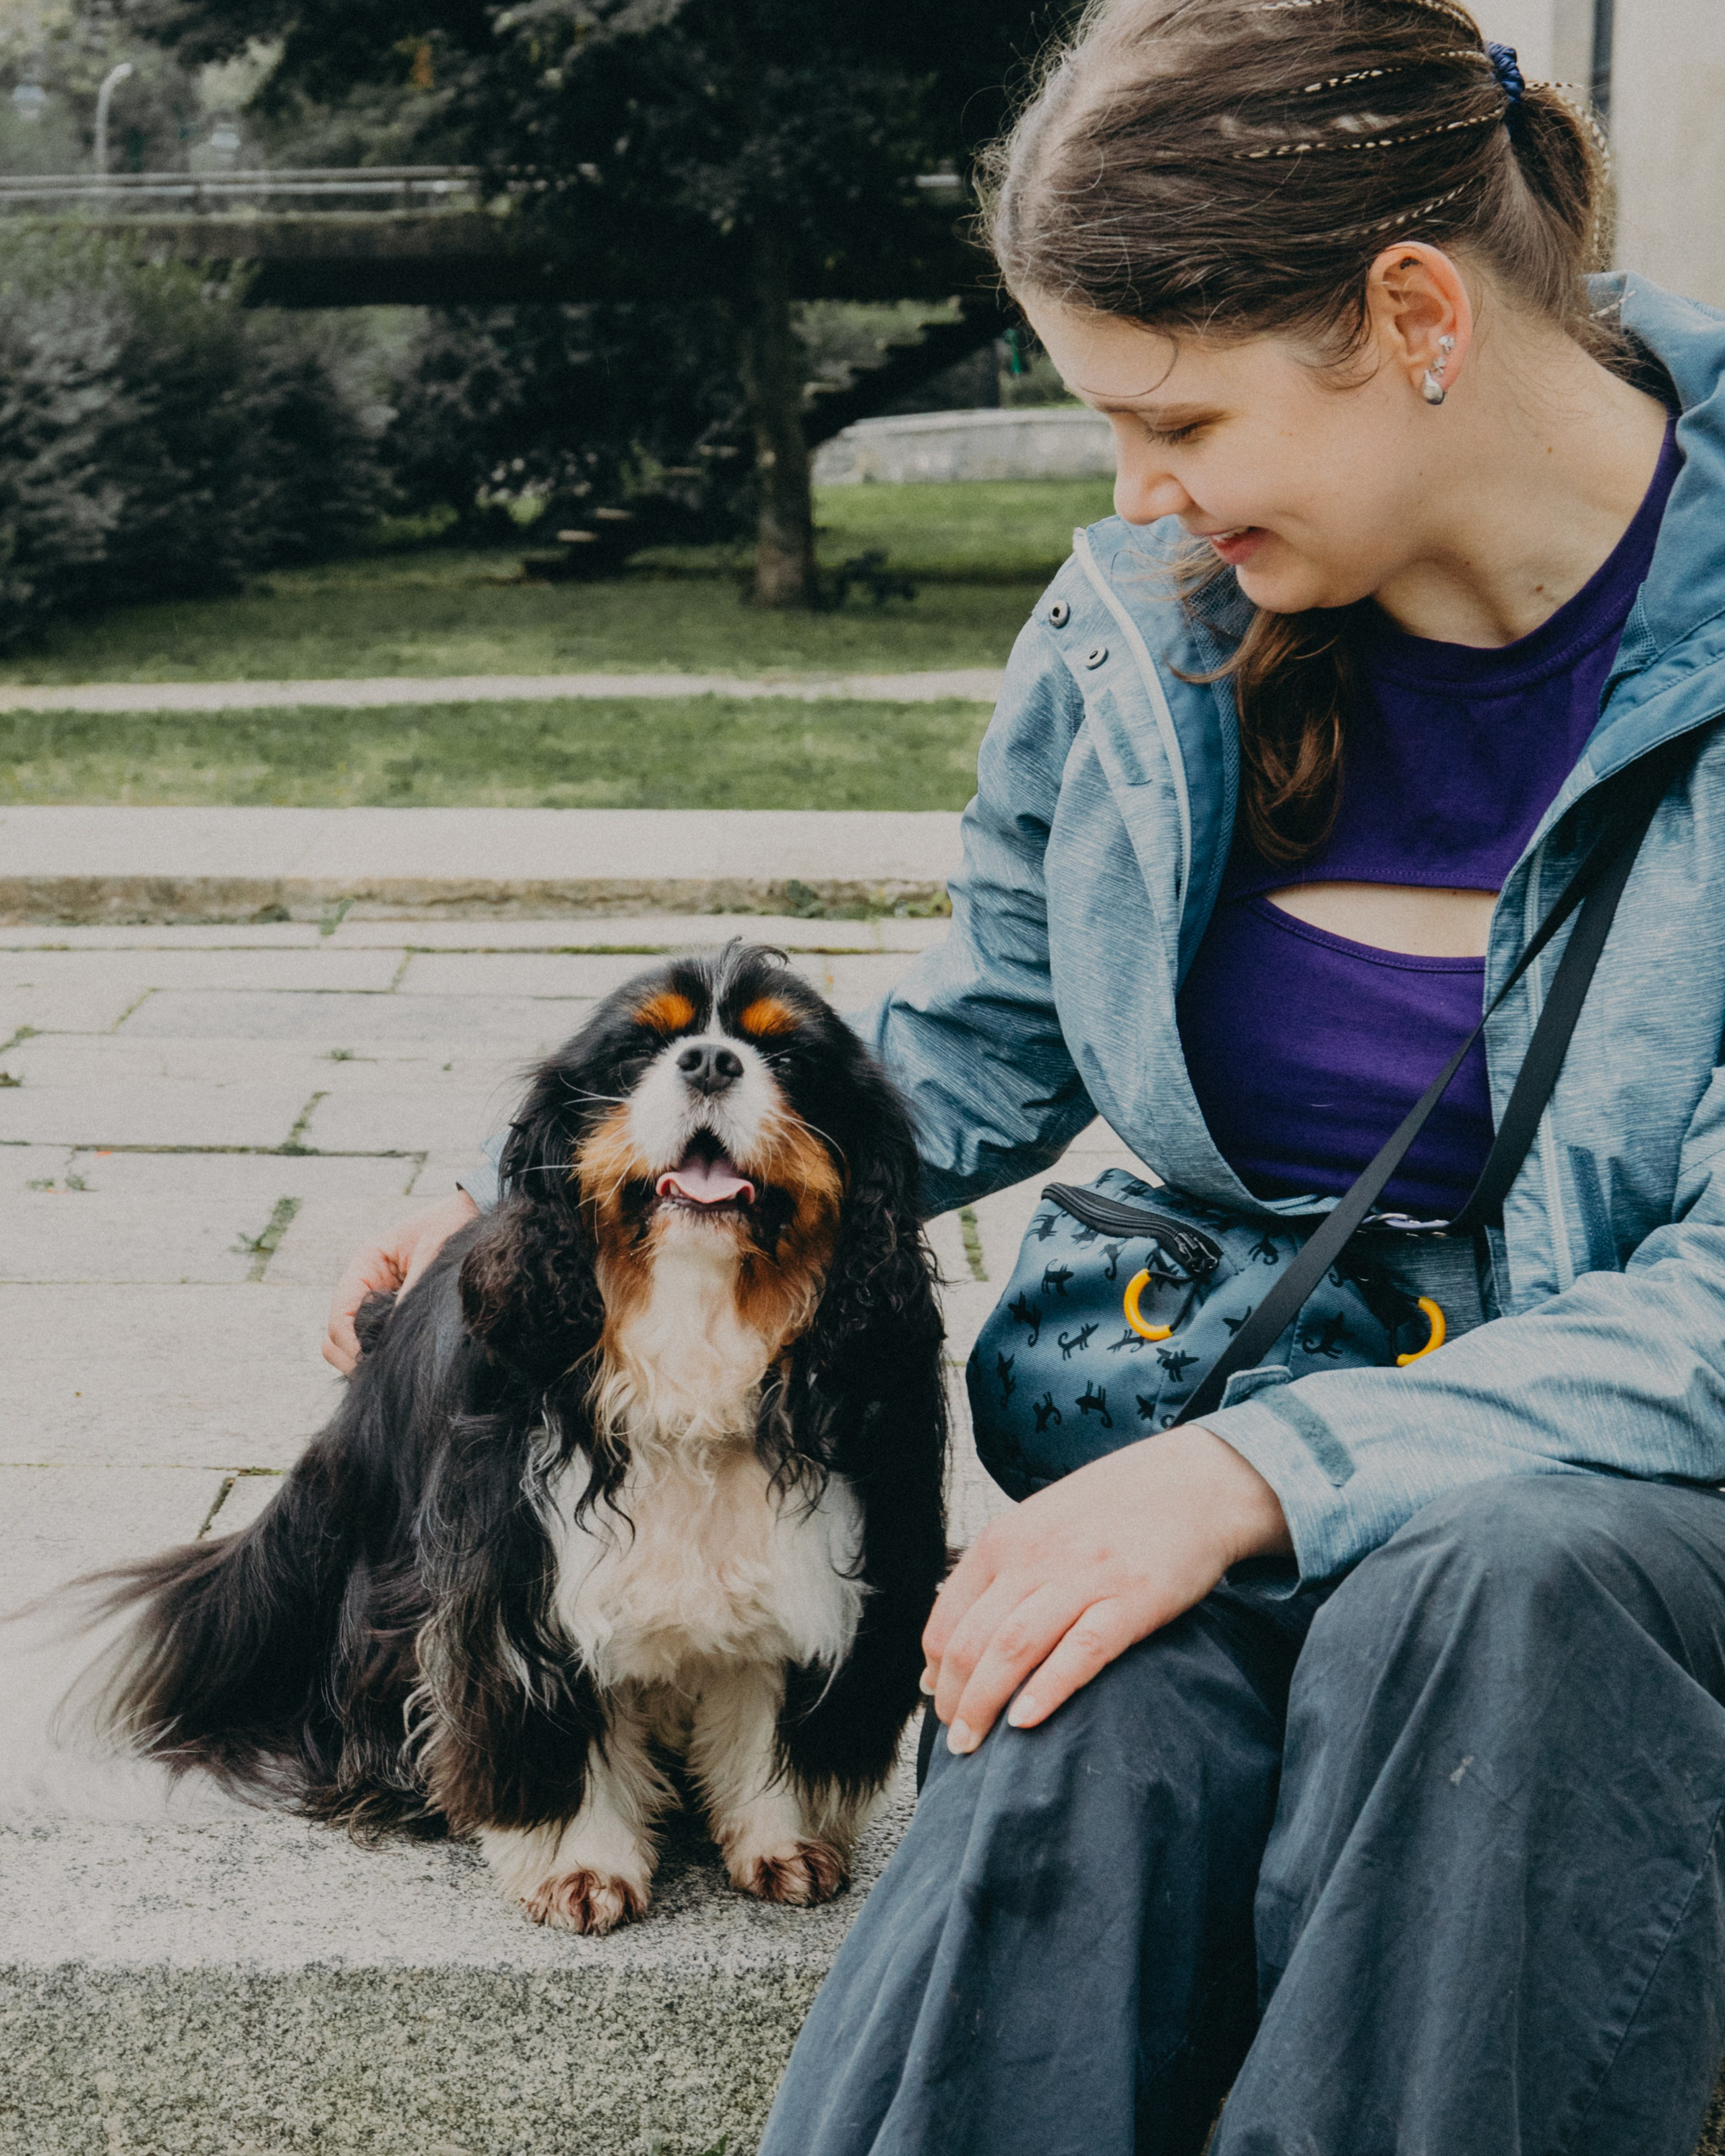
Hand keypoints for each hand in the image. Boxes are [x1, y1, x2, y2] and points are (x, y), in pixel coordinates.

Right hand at [321, 1189, 478, 1375]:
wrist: (477, 1213)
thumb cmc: (454, 1225)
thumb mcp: (434, 1255)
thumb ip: (412, 1292)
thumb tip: (395, 1334)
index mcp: (365, 1265)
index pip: (340, 1318)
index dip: (352, 1347)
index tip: (376, 1364)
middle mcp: (365, 1287)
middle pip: (335, 1340)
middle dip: (355, 1360)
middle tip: (388, 1374)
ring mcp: (377, 1303)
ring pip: (352, 1348)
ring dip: (370, 1360)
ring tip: (401, 1366)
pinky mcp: (396, 1316)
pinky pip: (378, 1345)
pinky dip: (387, 1357)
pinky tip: (411, 1359)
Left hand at [923, 1428, 1290, 1752]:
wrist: (1193, 1483)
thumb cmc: (1114, 1509)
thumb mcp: (1041, 1523)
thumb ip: (1003, 1569)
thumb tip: (965, 1630)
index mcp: (1004, 1541)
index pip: (946, 1618)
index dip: (936, 1670)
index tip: (938, 1701)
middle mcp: (1032, 1558)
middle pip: (971, 1642)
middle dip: (954, 1700)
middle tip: (955, 1741)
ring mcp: (1081, 1579)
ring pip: (1011, 1650)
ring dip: (984, 1705)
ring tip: (973, 1746)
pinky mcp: (1130, 1600)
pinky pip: (1079, 1652)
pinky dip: (1047, 1689)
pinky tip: (1025, 1721)